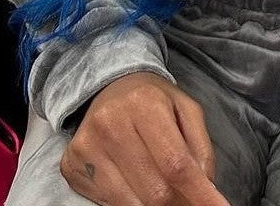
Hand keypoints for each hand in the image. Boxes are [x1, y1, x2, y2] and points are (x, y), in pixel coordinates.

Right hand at [60, 71, 231, 205]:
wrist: (109, 86)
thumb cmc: (153, 101)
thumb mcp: (186, 109)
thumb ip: (201, 148)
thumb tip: (208, 189)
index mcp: (144, 104)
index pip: (175, 163)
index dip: (199, 195)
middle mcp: (111, 123)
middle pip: (154, 191)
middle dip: (178, 204)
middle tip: (188, 200)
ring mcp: (87, 146)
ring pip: (130, 204)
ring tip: (164, 193)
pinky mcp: (70, 165)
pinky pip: (107, 204)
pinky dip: (129, 202)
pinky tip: (135, 184)